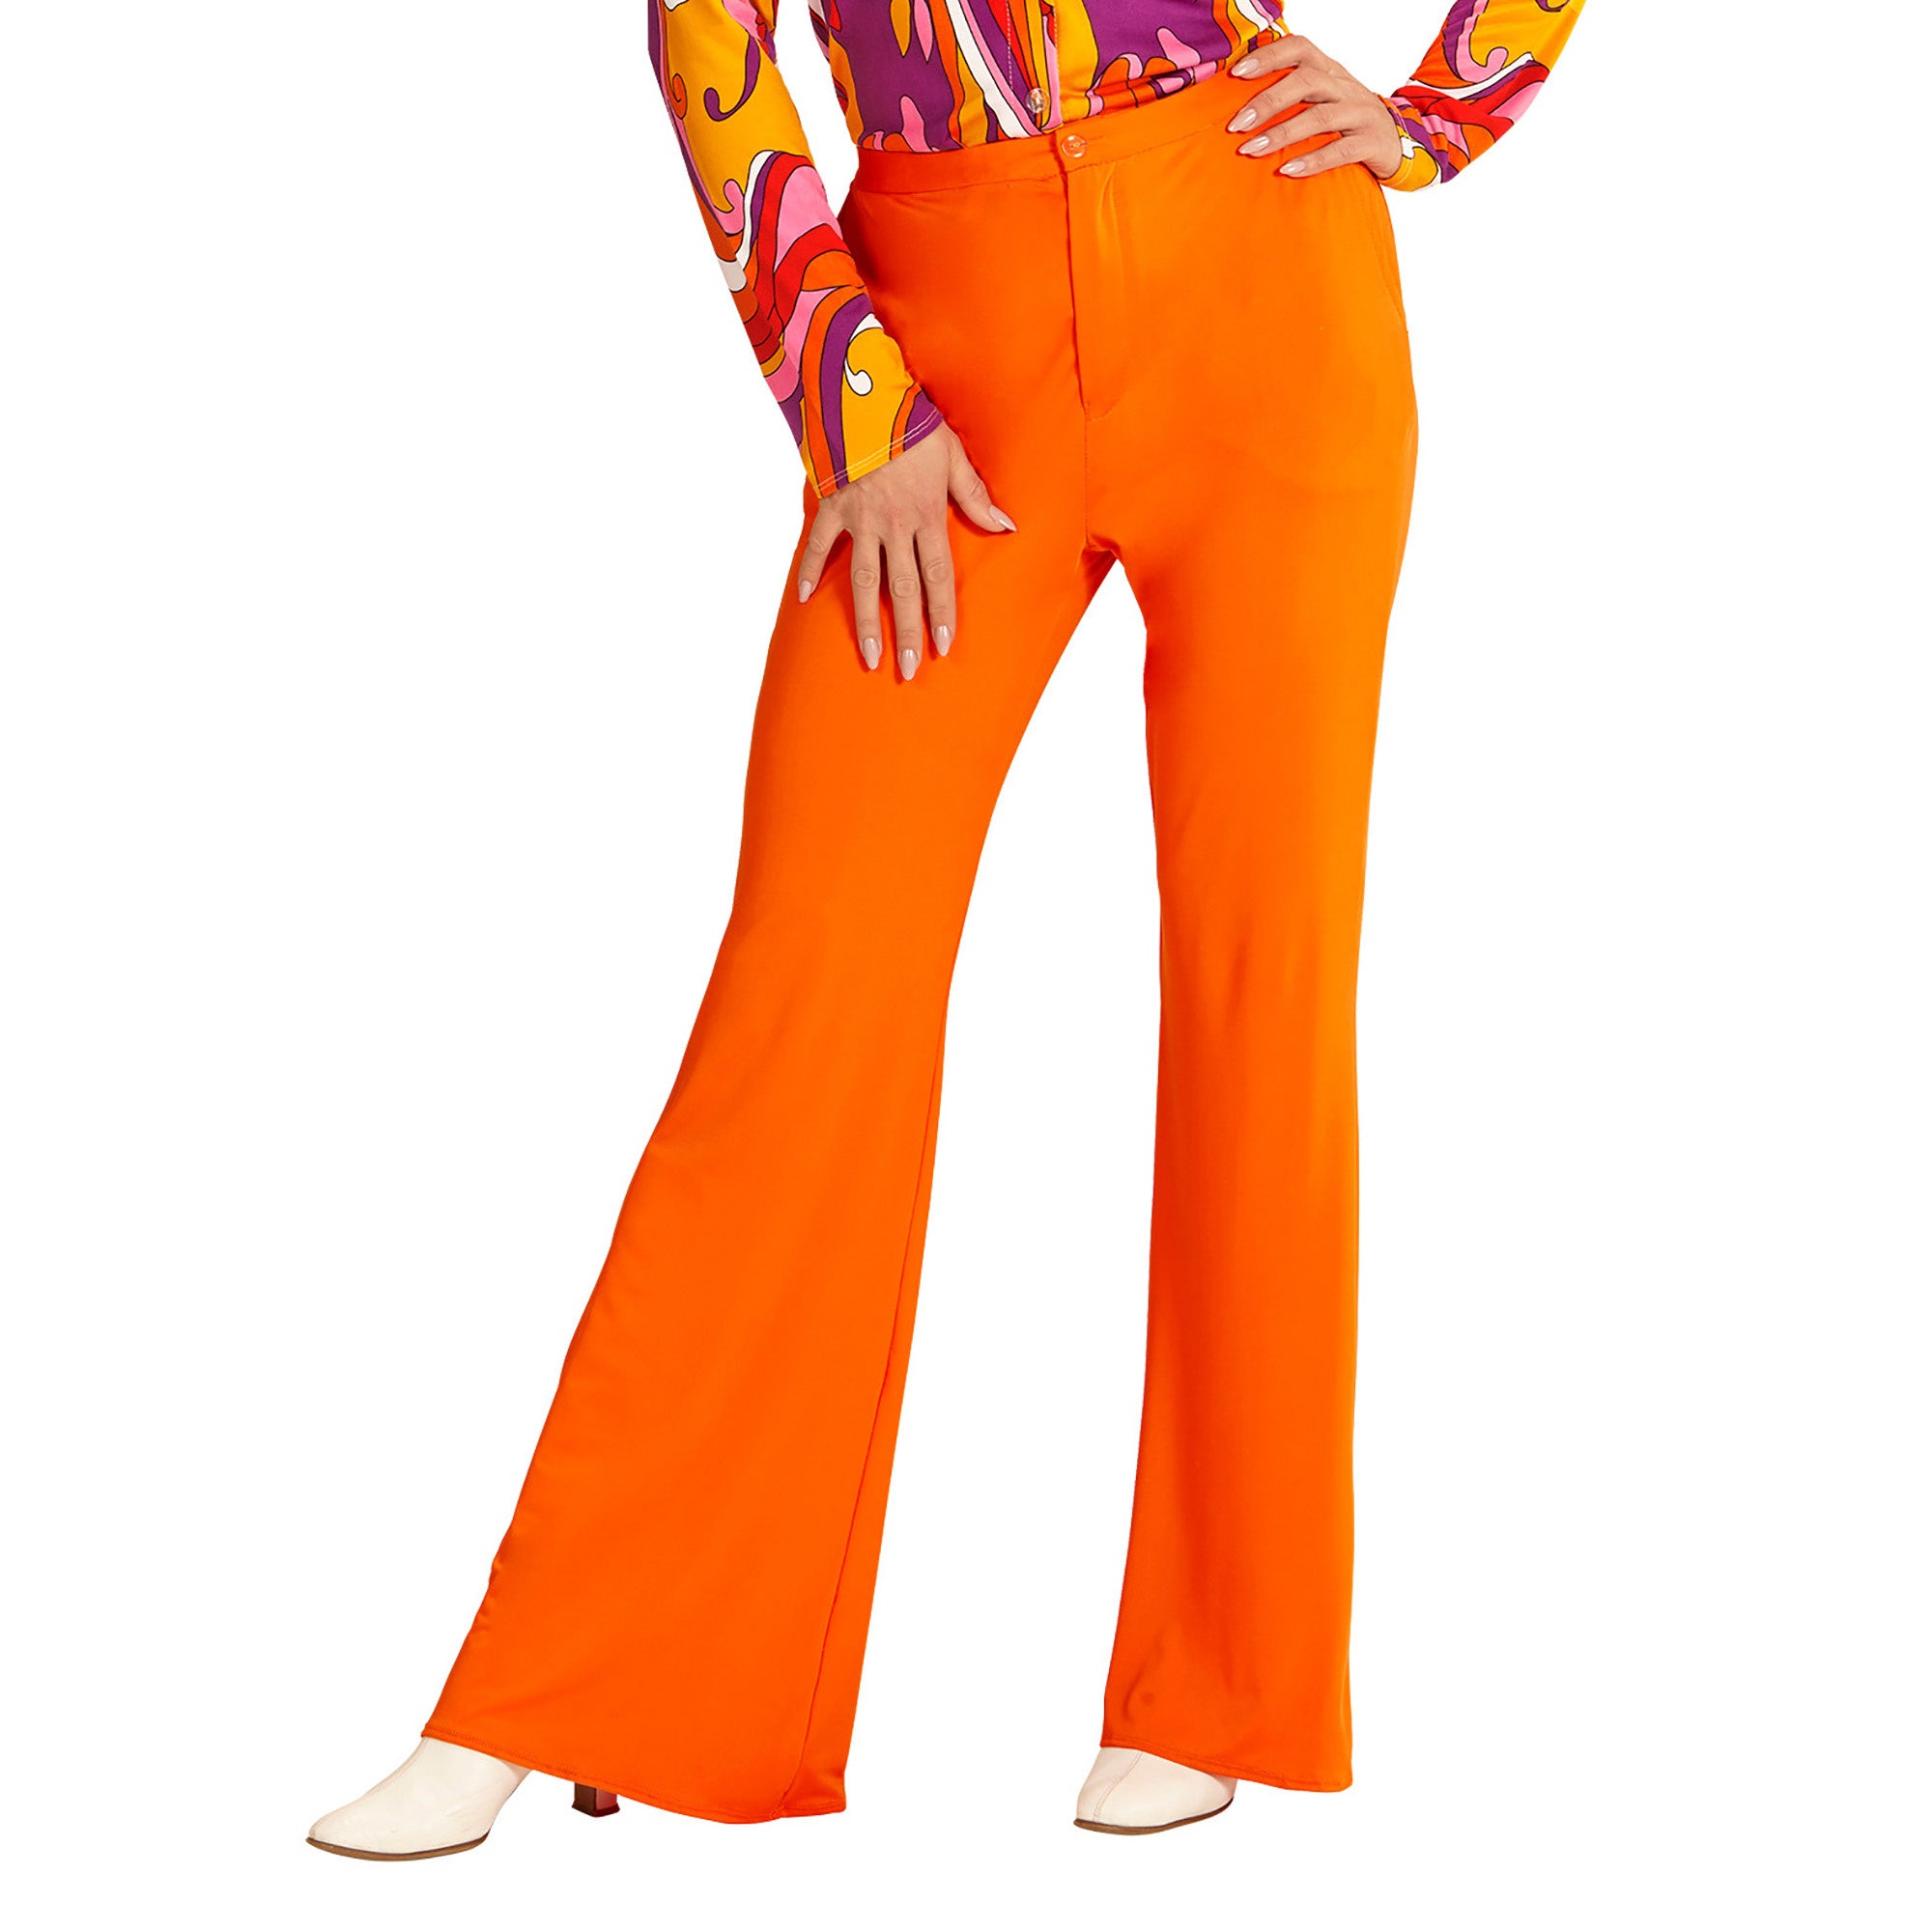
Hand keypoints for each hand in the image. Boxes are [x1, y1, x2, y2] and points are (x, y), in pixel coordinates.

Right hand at [796, 422, 1014, 682]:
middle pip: (902, 589)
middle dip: (907, 633)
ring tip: (870, 657)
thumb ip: (975, 496)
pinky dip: (810, 571)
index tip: (944, 646)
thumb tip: (1007, 526)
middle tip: (909, 671)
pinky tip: (805, 601)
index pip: (937, 575)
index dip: (942, 612)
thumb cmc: (913, 423)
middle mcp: (893, 524)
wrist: (864, 392)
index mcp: (925, 514)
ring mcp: (859, 519)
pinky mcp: (832, 506)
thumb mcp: (953, 454)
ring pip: (864, 581)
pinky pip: (818, 545)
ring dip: (866, 622)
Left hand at [1225, 35, 1402, 181]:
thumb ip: (1293, 93)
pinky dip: (1313, 161)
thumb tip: (1241, 104)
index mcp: (1330, 71)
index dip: (1269, 55)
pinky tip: (1287, 170)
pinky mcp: (1372, 142)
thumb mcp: (1323, 98)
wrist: (1396, 143)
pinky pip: (1341, 151)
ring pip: (1320, 117)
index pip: (1300, 48)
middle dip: (1267, 101)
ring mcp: (1360, 113)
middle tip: (1236, 125)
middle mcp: (1345, 86)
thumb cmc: (1347, 122)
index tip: (1237, 73)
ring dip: (1282, 134)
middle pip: (1306, 81)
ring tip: (1251, 150)